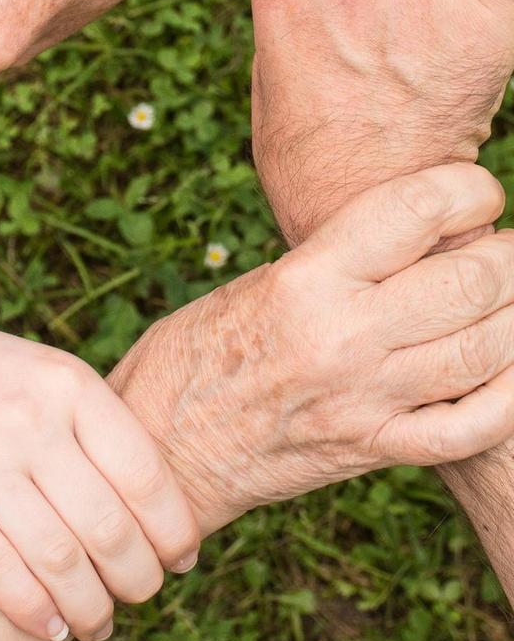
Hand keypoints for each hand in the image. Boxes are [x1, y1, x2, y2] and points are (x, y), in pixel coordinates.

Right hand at [0, 294, 198, 640]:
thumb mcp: (44, 373)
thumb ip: (94, 428)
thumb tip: (156, 507)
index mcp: (68, 384)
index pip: (145, 475)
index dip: (173, 530)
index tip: (182, 558)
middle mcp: (28, 420)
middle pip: (108, 528)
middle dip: (138, 578)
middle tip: (141, 594)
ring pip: (58, 561)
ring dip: (91, 608)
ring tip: (99, 622)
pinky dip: (34, 612)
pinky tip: (51, 625)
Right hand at [109, 164, 513, 530]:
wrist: (162, 447)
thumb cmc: (195, 353)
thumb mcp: (256, 285)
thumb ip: (334, 264)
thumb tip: (415, 239)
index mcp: (303, 280)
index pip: (414, 211)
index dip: (467, 190)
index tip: (475, 194)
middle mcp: (341, 337)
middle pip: (470, 281)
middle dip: (509, 256)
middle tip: (506, 247)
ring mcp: (364, 400)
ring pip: (485, 350)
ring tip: (512, 298)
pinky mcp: (372, 450)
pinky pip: (468, 427)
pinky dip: (508, 396)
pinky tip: (512, 368)